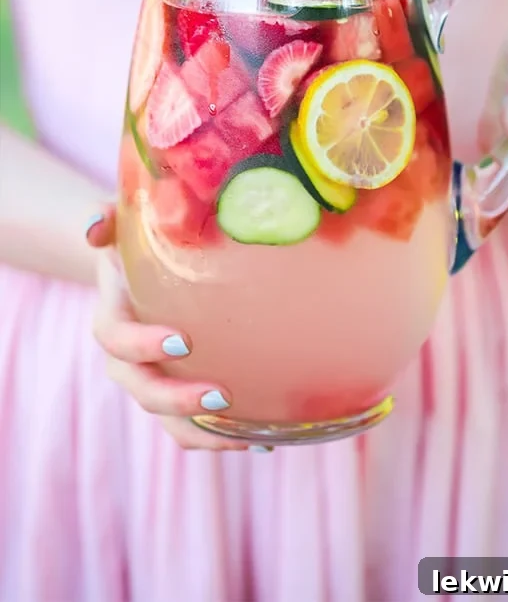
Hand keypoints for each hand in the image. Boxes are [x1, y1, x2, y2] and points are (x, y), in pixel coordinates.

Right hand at [86, 207, 257, 451]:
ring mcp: (152, 381)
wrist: (139, 270)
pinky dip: (224, 436)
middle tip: (221, 395)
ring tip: (247, 436)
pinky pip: (194, 426)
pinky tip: (266, 437)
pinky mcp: (179, 392)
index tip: (182, 341)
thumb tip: (94, 225)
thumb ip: (107, 216)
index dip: (142, 346)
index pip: (115, 339)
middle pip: (142, 390)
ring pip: (167, 421)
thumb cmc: (135, 243)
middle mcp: (128, 360)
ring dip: (203, 432)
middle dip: (177, 400)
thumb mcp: (121, 222)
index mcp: (113, 319)